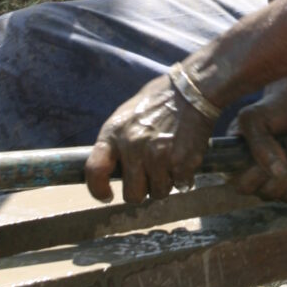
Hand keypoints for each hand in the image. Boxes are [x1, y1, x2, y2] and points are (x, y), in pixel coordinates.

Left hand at [85, 71, 213, 203]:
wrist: (192, 90)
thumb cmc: (158, 100)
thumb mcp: (126, 115)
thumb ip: (117, 141)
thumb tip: (112, 168)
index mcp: (114, 133)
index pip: (95, 171)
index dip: (98, 190)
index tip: (107, 196)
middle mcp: (133, 147)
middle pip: (132, 194)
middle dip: (141, 190)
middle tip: (150, 177)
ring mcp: (158, 157)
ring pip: (158, 193)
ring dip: (165, 183)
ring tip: (170, 162)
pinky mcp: (181, 162)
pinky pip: (180, 185)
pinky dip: (184, 177)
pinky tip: (185, 160)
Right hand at [230, 69, 286, 201]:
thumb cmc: (270, 111)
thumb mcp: (254, 118)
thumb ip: (260, 145)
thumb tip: (279, 173)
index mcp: (237, 168)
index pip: (244, 187)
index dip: (260, 171)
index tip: (273, 146)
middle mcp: (258, 183)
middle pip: (272, 193)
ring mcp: (281, 186)